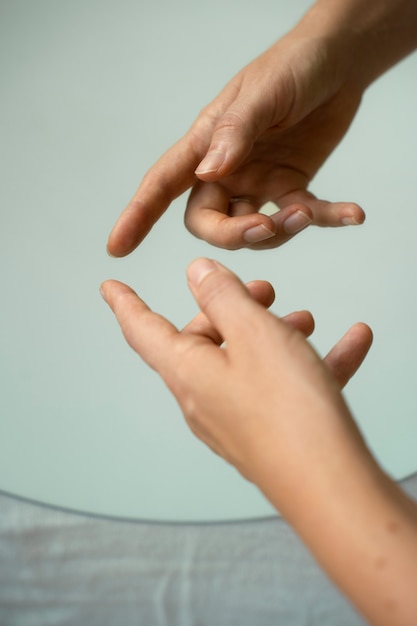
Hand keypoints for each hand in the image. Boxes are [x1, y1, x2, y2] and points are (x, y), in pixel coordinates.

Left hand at [100, 258, 372, 489]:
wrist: (330, 486)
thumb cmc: (287, 408)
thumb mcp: (253, 333)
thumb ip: (222, 297)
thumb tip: (195, 273)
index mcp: (187, 371)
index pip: (143, 330)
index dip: (125, 303)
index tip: (109, 286)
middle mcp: (204, 398)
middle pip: (205, 341)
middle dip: (232, 309)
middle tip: (265, 290)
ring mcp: (236, 420)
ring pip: (249, 361)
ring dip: (276, 334)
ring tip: (306, 319)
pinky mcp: (268, 434)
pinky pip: (285, 388)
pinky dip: (312, 363)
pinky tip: (352, 342)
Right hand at [107, 31, 364, 255]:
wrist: (338, 63)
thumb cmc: (292, 66)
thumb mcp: (263, 93)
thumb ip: (235, 133)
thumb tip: (208, 175)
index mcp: (206, 143)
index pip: (164, 184)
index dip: (138, 215)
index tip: (117, 247)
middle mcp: (227, 170)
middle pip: (210, 221)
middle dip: (232, 234)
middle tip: (263, 227)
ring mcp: (260, 181)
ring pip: (255, 228)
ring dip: (281, 230)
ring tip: (307, 212)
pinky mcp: (293, 186)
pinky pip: (305, 214)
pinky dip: (327, 218)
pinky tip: (352, 214)